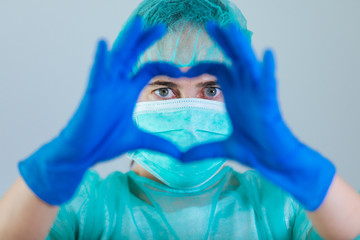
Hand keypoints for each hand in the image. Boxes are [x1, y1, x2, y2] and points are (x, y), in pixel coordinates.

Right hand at [18, 17, 182, 204]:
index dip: (166, 66)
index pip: (149, 69)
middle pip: (133, 56)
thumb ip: (159, 143)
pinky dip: (100, 60)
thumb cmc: (106, 142)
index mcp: (129, 91)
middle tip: (161, 26)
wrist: (84, 153)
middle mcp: (118, 85)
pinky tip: (103, 44)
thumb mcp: (139, 140)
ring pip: (117, 58)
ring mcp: (105, 88)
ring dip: (126, 41)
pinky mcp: (93, 96)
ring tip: (137, 23)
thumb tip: (179, 154)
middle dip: (145, 40)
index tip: (183, 71)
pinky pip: (96, 75)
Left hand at [182, 22, 335, 210]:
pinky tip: (267, 54)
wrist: (272, 162)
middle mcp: (245, 90)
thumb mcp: (223, 148)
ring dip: (241, 48)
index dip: (202, 64)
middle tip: (210, 24)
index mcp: (234, 94)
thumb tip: (182, 158)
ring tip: (232, 29)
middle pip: (233, 59)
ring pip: (249, 65)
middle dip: (222, 41)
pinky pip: (269, 84)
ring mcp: (257, 95)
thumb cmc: (254, 150)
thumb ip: (203, 149)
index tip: (183, 69)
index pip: (219, 68)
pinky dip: (268, 70)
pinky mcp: (269, 105)